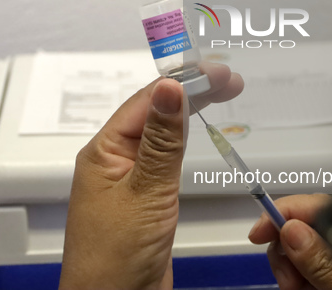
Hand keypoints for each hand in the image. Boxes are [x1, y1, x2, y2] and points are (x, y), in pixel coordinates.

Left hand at [59, 63, 242, 288]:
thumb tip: (170, 89)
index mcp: (104, 152)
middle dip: (190, 92)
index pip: (147, 101)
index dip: (184, 82)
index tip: (217, 73)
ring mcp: (130, 178)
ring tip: (217, 93)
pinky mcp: (145, 197)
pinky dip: (183, 140)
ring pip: (160, 133)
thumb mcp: (145, 193)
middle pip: (154, 112)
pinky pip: (164, 158)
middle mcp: (114, 160)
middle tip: (228, 80)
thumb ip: (161, 142)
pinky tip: (193, 130)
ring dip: (187, 111)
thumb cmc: (114, 259)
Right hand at [249, 194, 331, 289]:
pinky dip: (302, 284)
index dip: (283, 213)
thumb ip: (326, 264)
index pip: (318, 205)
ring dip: (293, 273)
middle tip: (289, 283)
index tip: (259, 232)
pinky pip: (311, 272)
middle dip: (287, 252)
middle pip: (305, 229)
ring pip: (303, 252)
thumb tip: (293, 231)